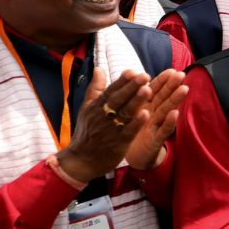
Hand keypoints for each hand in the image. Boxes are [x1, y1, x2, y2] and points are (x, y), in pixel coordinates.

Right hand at [56, 68, 151, 183]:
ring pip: (125, 113)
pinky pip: (128, 131)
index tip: (132, 70)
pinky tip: (146, 114)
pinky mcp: (118, 143)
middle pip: (119, 99)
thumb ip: (95, 89)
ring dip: (136, 102)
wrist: (81, 160)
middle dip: (131, 87)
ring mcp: (111, 129)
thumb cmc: (87, 132)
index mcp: (97, 106)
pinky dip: (136, 123)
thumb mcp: (87, 108)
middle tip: (144, 75)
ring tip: (148, 90)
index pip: (111, 90)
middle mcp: (103, 115)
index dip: (122, 81)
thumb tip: (99, 69)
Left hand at [124, 69, 187, 170]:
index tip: (171, 70)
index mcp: (145, 106)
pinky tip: (175, 114)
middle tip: (181, 75)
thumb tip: (124, 74)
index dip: (162, 81)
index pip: (154, 90)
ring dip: (175, 101)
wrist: (132, 156)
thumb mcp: (128, 112)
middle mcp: (153, 114)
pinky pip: (162, 131)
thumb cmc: (131, 131)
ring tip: (184, 89)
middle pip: (163, 98)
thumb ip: (127, 94)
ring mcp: (155, 127)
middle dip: (172, 86)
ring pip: (166, 111)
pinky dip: (168, 123)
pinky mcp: (155, 140)